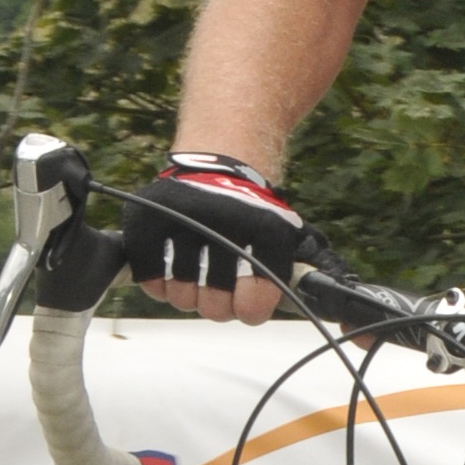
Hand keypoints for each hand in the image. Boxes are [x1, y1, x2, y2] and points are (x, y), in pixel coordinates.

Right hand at [119, 153, 325, 324]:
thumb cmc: (251, 205)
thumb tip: (315, 300)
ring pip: (182, 297)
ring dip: (190, 296)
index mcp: (265, 227)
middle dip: (219, 306)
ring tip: (196, 279)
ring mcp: (182, 220)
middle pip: (216, 306)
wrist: (220, 154)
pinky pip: (151, 280)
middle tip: (219, 294)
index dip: (252, 310)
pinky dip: (160, 285)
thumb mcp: (283, 228)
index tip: (248, 307)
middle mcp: (223, 221)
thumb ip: (293, 267)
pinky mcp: (148, 220)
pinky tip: (172, 272)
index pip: (256, 298)